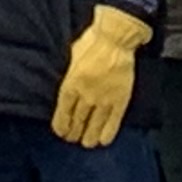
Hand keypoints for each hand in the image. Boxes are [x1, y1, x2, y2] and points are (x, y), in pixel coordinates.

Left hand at [49, 6, 150, 148]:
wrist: (115, 38)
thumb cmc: (92, 41)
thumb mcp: (72, 57)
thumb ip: (71, 74)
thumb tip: (70, 83)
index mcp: (71, 85)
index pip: (63, 114)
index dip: (62, 126)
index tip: (62, 132)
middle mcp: (85, 96)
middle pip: (78, 122)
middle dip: (74, 133)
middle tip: (73, 138)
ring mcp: (103, 99)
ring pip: (94, 126)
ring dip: (89, 137)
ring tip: (87, 143)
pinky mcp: (120, 100)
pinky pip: (113, 121)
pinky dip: (108, 133)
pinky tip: (104, 141)